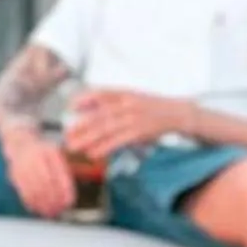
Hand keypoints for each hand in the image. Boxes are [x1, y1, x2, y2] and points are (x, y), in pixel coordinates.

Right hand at [0, 126, 77, 218]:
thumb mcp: (57, 157)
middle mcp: (36, 158)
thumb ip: (64, 173)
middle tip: (60, 210)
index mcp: (50, 153)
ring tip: (50, 213)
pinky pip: (23, 192)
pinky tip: (38, 209)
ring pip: (34, 190)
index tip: (69, 202)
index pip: (60, 174)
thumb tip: (69, 197)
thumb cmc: (43, 154)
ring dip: (43, 204)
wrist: (20, 144)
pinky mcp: (14, 175)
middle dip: (54, 200)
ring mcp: (23, 166)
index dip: (65, 191)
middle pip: (47, 184)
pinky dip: (32, 203)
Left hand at [64, 88, 190, 157]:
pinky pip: (118, 140)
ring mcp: (134, 117)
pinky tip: (93, 153)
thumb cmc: (153, 108)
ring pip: (106, 129)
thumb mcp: (133, 98)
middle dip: (81, 127)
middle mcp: (128, 104)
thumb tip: (89, 108)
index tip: (70, 106)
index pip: (101, 93)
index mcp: (125, 93)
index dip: (84, 99)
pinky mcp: (140, 131)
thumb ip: (113, 102)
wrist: (179, 113)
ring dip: (89, 139)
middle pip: (100, 115)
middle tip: (67, 137)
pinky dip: (105, 147)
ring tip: (75, 147)